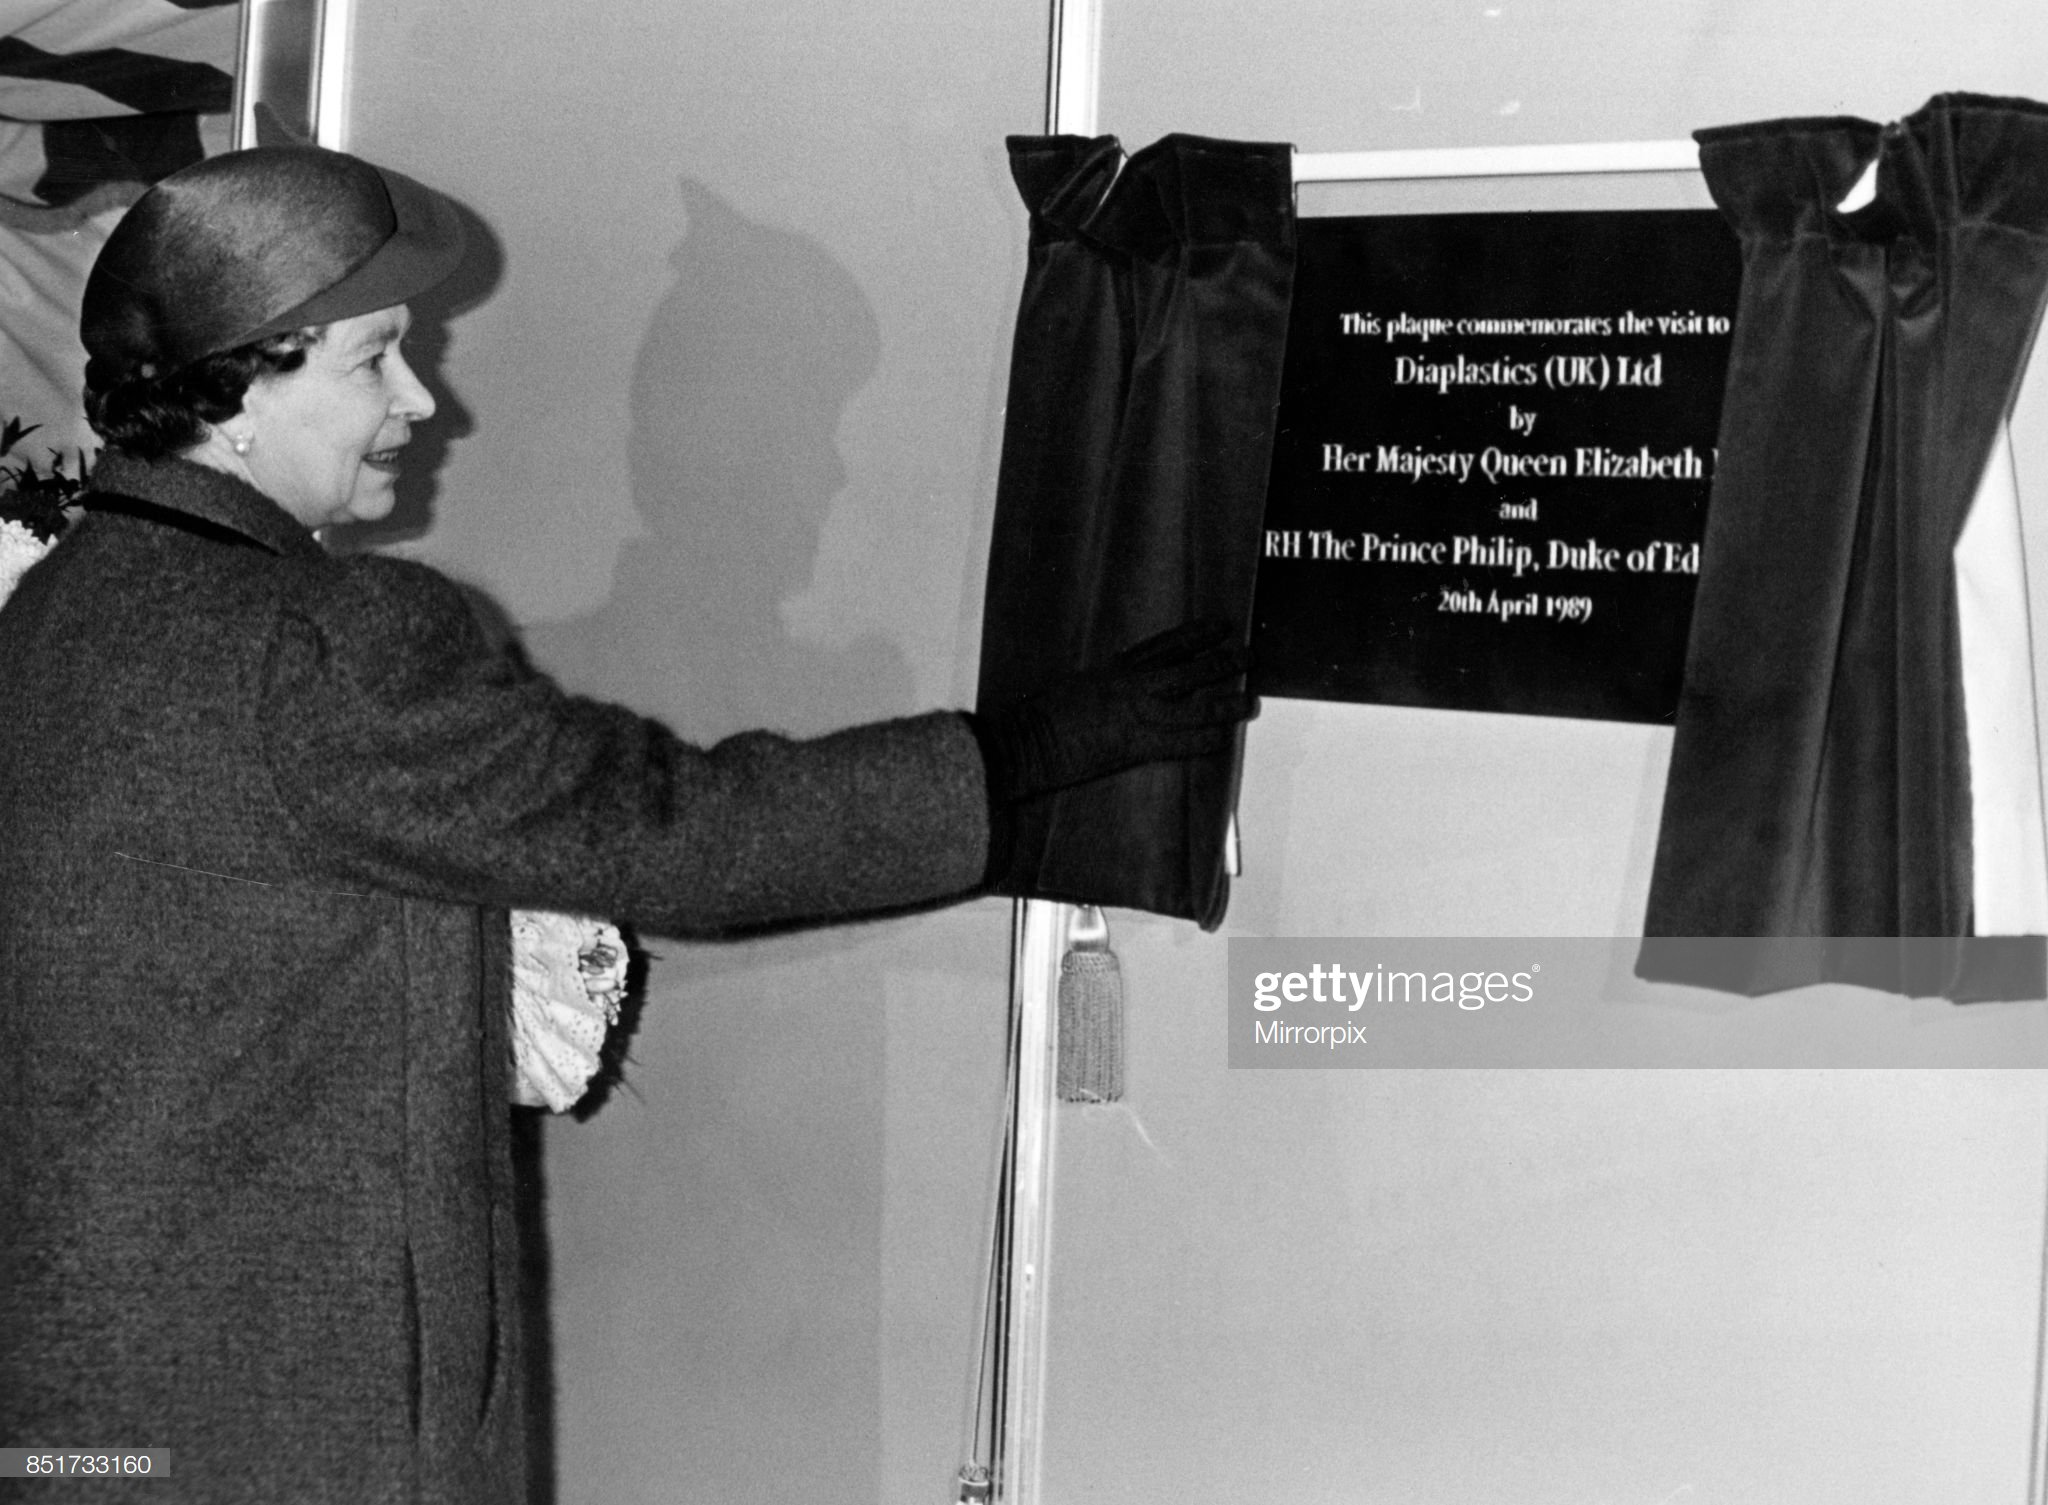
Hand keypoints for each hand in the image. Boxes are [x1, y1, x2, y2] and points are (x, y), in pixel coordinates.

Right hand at [972, 620, 1256, 800]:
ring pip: (1193, 705)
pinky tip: (1222, 739)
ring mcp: (1135, 715)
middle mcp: (1131, 687)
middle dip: (1220, 661)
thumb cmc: (1040, 715)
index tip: (1218, 626)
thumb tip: (1116, 685)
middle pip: (1187, 668)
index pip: (1164, 646)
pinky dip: (1203, 740)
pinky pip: (1179, 742)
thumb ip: (1102, 684)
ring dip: (1224, 702)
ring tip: (1248, 699)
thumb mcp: (1074, 686)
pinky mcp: (1135, 745)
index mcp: (1115, 669)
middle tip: (1247, 654)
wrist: (1026, 740)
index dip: (1195, 635)